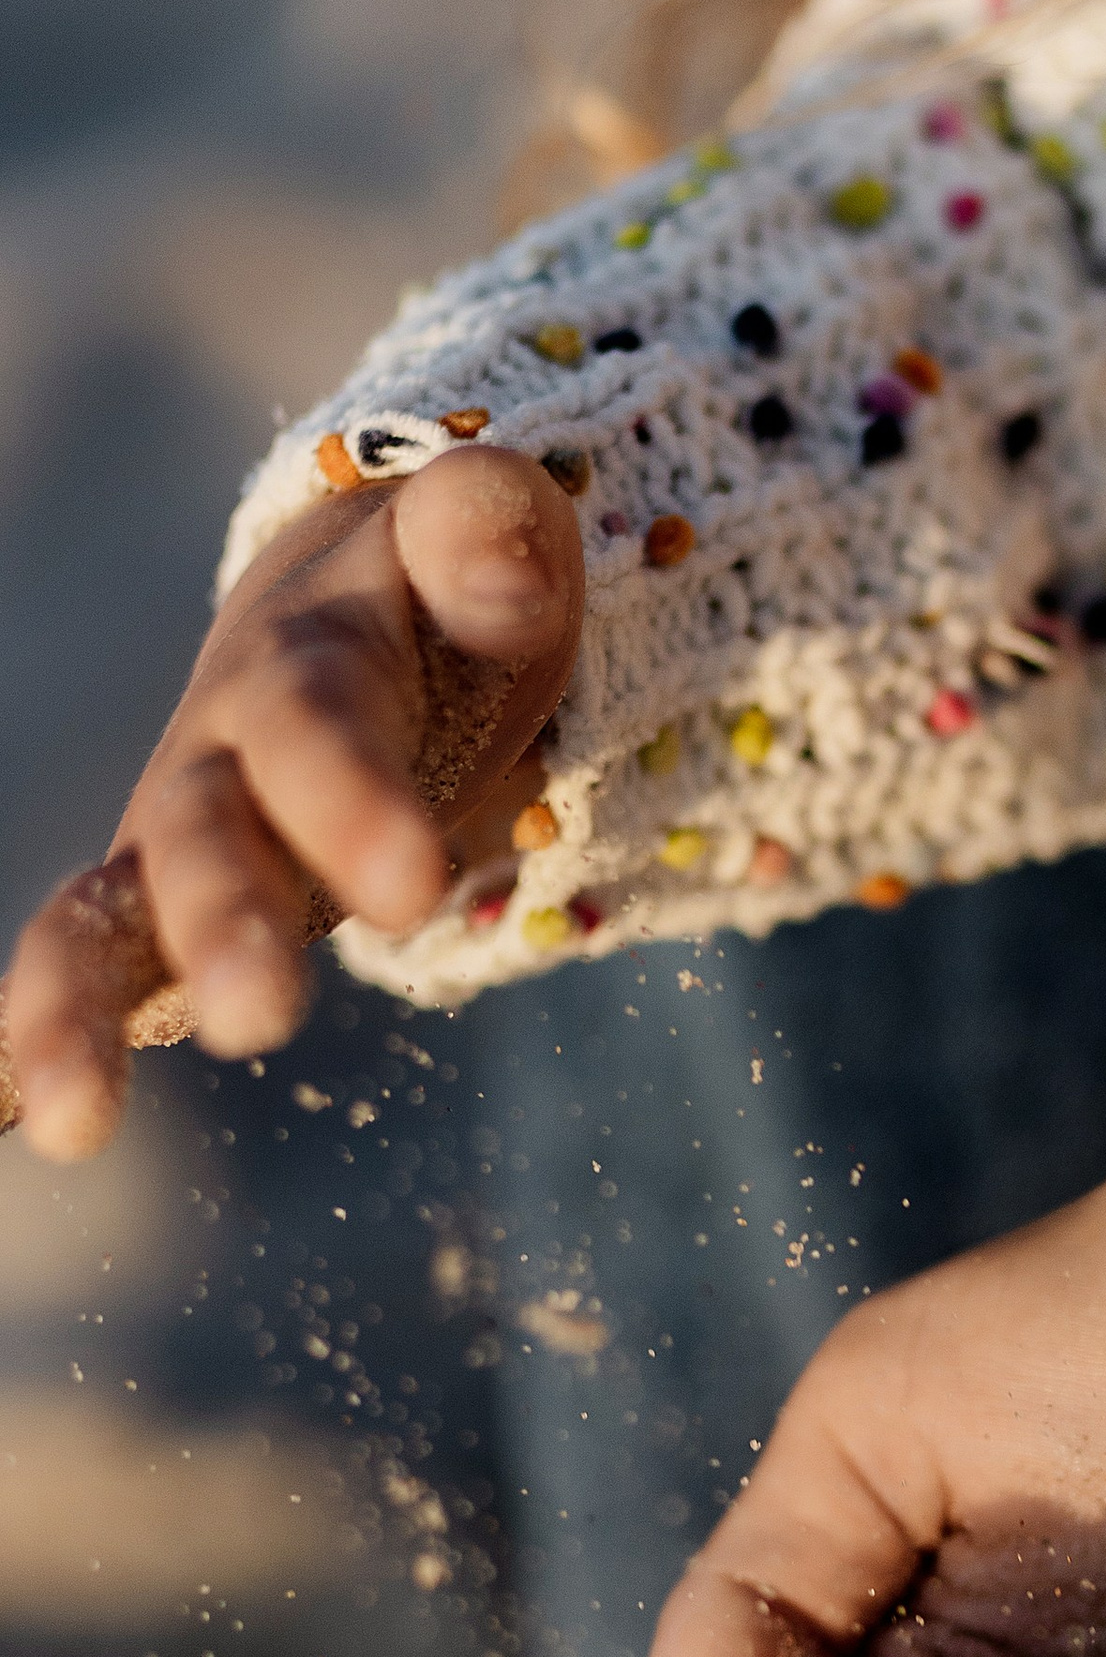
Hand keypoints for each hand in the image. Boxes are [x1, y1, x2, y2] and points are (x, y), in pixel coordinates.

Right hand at [3, 445, 581, 1155]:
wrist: (356, 604)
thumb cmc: (443, 594)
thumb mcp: (485, 544)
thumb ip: (492, 533)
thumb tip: (507, 558)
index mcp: (307, 661)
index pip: (320, 723)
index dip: (351, 799)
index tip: (411, 889)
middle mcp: (218, 751)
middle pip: (202, 834)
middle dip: (224, 925)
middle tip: (261, 1024)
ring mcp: (178, 834)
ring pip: (104, 916)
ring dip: (81, 1013)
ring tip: (75, 1123)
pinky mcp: (170, 909)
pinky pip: (89, 965)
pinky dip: (35, 1037)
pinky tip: (22, 1117)